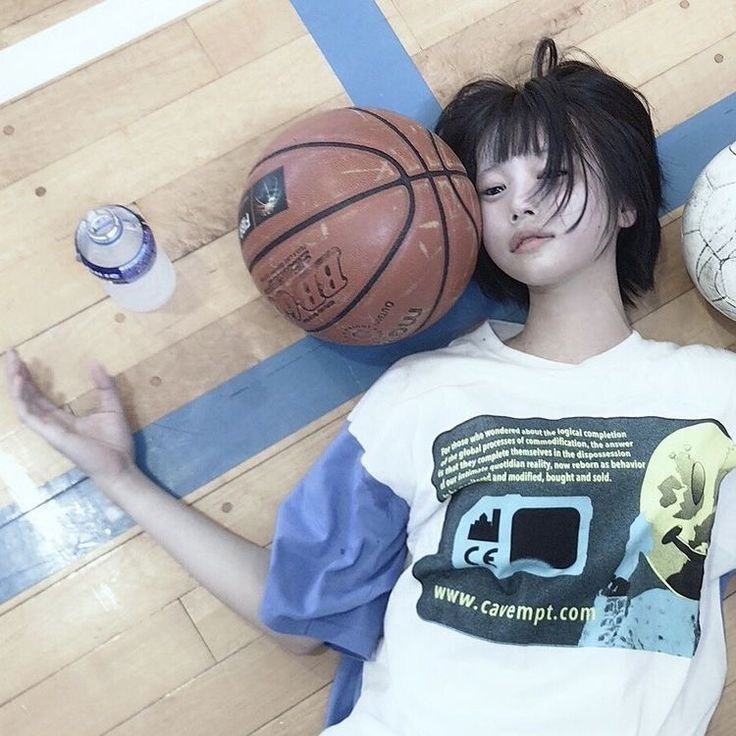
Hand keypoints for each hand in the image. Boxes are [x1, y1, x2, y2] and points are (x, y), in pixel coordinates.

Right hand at [5, 349, 135, 482]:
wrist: (120, 465)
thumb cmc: (115, 442)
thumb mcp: (112, 406)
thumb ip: (104, 386)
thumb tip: (95, 363)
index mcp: (62, 418)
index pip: (39, 396)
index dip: (30, 379)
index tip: (23, 359)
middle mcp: (51, 423)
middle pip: (27, 396)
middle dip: (16, 375)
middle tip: (11, 353)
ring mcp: (48, 430)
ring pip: (23, 404)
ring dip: (15, 383)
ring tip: (12, 363)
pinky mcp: (51, 435)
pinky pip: (29, 415)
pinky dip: (22, 398)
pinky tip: (20, 381)